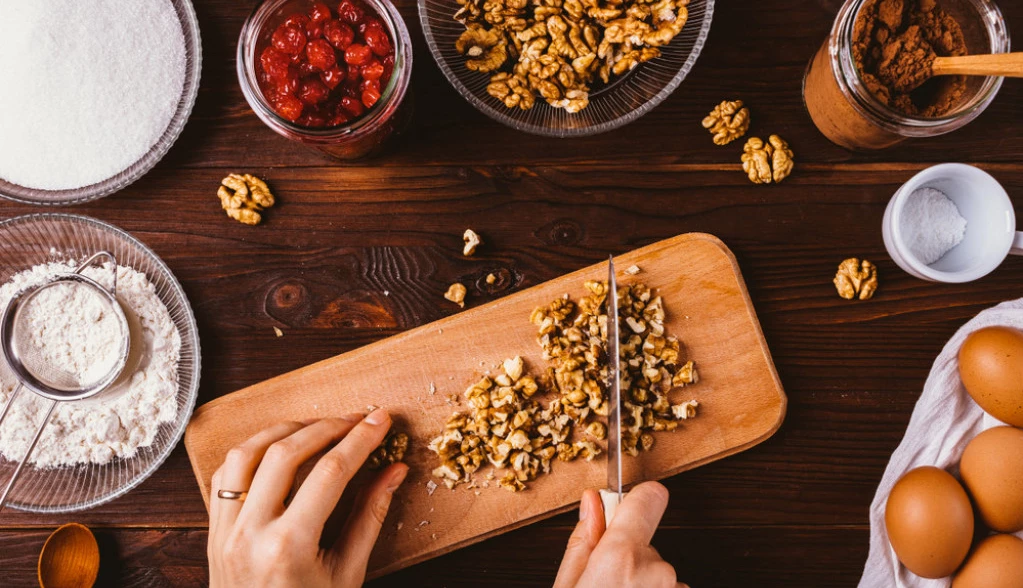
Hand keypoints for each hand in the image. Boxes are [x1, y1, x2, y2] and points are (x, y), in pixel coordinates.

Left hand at [207, 409, 407, 587]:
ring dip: (284, 432)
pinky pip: (225, 476)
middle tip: (355, 420)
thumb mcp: (348, 573)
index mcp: (289, 547)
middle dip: (326, 427)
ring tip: (317, 428)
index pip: (330, 472)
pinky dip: (251, 452)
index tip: (379, 420)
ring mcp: (224, 532)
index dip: (359, 440)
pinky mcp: (212, 533)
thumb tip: (395, 471)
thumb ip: (371, 516)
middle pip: (287, 453)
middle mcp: (250, 534)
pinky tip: (278, 450)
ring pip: (246, 454)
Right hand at [553, 482, 687, 587]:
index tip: (627, 505)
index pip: (648, 498)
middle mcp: (657, 572)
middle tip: (606, 582)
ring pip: (656, 571)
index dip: (636, 499)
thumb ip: (583, 541)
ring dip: (641, 582)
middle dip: (628, 557)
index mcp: (621, 557)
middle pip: (645, 543)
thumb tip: (592, 502)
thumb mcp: (567, 584)